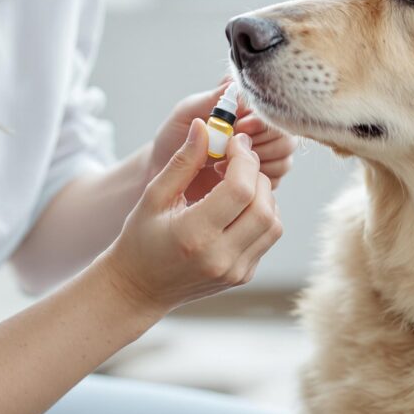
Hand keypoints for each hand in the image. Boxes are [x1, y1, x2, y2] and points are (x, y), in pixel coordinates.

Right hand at [102, 120, 282, 317]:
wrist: (139, 288)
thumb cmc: (141, 238)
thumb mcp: (154, 196)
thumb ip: (183, 161)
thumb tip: (205, 125)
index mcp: (194, 235)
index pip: (240, 191)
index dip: (244, 160)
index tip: (235, 144)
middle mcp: (220, 257)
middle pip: (263, 206)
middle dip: (257, 174)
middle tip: (240, 160)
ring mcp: (235, 271)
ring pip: (273, 223)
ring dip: (263, 195)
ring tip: (240, 183)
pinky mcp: (243, 276)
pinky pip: (267, 237)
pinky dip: (261, 214)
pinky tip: (238, 206)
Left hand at [147, 80, 295, 203]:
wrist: (161, 173)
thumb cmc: (172, 139)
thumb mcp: (187, 113)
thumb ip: (211, 98)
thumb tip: (235, 83)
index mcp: (246, 111)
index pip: (274, 111)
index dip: (261, 121)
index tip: (239, 126)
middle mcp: (259, 133)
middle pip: (286, 137)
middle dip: (261, 144)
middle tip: (228, 149)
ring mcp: (262, 158)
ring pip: (284, 160)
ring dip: (257, 164)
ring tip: (222, 164)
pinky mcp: (258, 182)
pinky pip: (274, 182)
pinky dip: (252, 183)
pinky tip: (225, 180)